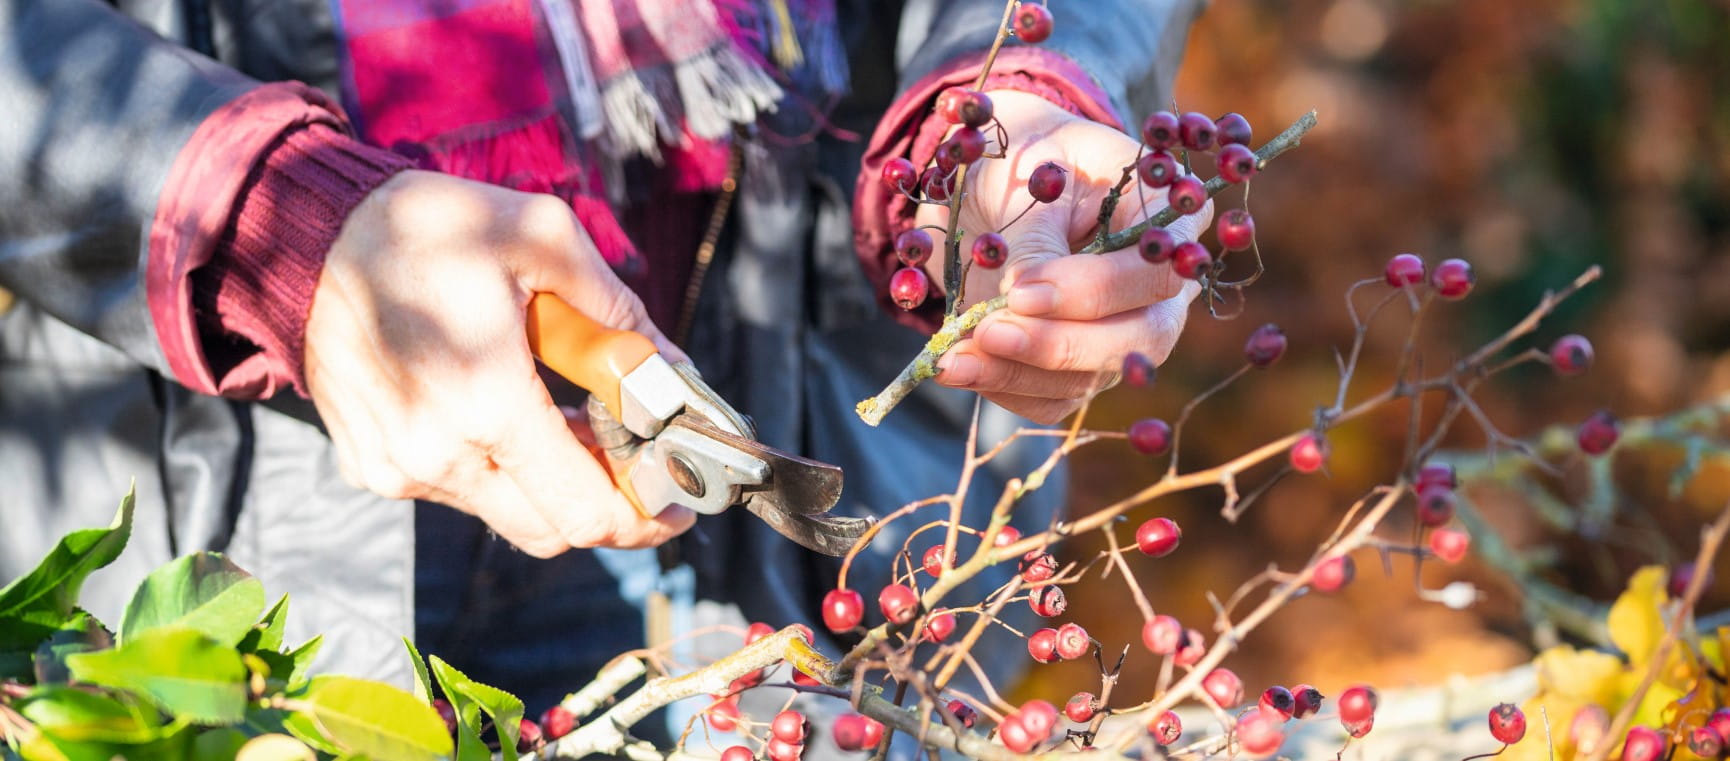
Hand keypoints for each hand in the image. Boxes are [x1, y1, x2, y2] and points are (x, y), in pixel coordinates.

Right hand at [304, 171, 694, 555]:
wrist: (303, 233)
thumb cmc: (424, 227)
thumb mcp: (543, 240)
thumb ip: (618, 312)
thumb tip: (676, 373)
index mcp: (487, 404)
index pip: (587, 511)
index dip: (646, 517)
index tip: (679, 502)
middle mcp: (437, 455)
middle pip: (555, 529)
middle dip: (608, 506)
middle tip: (639, 462)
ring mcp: (398, 469)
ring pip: (508, 513)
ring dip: (553, 484)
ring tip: (575, 420)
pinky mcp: (373, 466)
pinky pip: (459, 492)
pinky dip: (501, 470)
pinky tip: (510, 414)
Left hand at [921, 91, 1209, 423]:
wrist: (998, 182)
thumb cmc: (1026, 159)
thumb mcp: (1030, 176)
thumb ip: (1036, 240)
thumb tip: (1021, 304)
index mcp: (1167, 218)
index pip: (1159, 270)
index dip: (1095, 290)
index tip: (1022, 289)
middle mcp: (1159, 285)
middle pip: (1142, 339)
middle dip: (1061, 345)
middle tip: (990, 333)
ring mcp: (1125, 331)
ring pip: (1094, 377)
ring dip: (1019, 374)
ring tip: (953, 360)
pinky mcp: (1081, 365)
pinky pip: (1055, 397)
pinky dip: (1005, 389)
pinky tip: (959, 368)